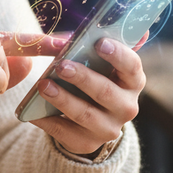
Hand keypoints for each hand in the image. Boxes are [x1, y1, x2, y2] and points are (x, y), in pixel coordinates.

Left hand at [29, 33, 148, 156]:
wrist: (91, 119)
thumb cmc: (97, 78)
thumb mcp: (104, 62)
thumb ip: (112, 44)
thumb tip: (140, 30)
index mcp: (133, 82)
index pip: (132, 67)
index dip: (118, 55)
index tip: (99, 43)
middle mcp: (126, 107)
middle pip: (106, 92)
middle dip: (83, 78)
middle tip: (61, 65)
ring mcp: (108, 128)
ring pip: (85, 115)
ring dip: (63, 99)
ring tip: (43, 85)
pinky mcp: (87, 143)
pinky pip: (65, 133)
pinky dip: (47, 120)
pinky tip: (32, 111)